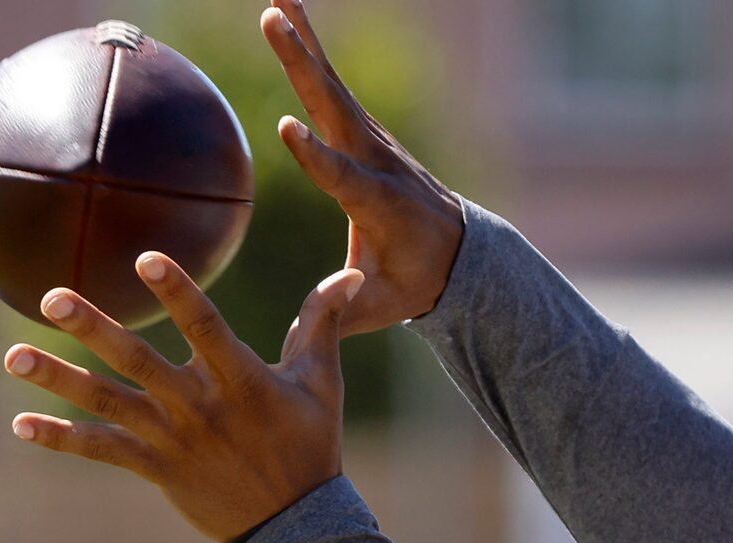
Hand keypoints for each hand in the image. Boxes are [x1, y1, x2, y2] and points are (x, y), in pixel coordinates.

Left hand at [6, 256, 362, 542]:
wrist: (296, 529)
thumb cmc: (311, 448)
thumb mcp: (322, 385)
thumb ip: (322, 325)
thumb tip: (352, 277)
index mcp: (241, 381)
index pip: (205, 328)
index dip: (176, 293)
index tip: (146, 259)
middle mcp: (200, 408)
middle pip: (139, 362)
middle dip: (95, 328)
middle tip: (52, 297)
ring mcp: (173, 440)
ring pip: (108, 403)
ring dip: (60, 379)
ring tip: (14, 355)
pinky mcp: (156, 469)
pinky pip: (102, 452)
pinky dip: (62, 439)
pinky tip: (21, 425)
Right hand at [261, 0, 465, 332]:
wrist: (459, 252)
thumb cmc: (414, 284)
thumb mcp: (386, 307)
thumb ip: (349, 309)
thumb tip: (310, 321)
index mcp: (379, 207)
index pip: (344, 180)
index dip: (318, 158)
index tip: (288, 128)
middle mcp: (377, 162)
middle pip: (336, 110)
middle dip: (305, 68)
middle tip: (273, 22)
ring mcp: (372, 139)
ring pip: (332, 84)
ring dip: (304, 42)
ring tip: (275, 3)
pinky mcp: (364, 127)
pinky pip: (332, 82)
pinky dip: (310, 46)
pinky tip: (287, 10)